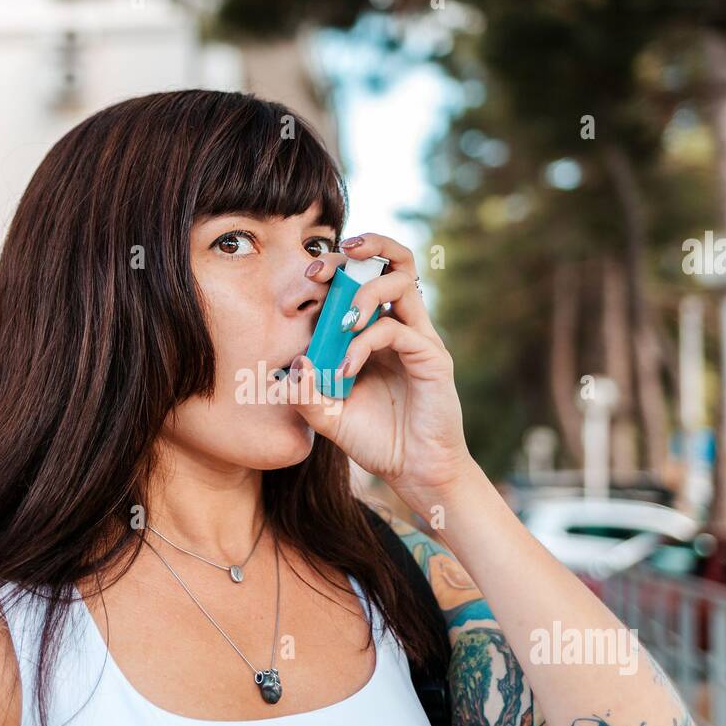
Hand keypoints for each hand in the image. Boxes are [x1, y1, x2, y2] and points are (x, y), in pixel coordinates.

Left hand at [280, 232, 479, 506]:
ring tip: (342, 319)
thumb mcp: (329, 417)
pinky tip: (346, 368)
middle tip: (319, 269)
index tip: (295, 292)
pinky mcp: (432, 356)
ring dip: (365, 289)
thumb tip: (294, 363)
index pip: (357, 281)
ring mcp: (418, 337)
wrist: (415, 472)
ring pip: (402, 279)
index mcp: (375, 331)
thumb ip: (307, 394)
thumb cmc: (377, 440)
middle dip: (356, 252)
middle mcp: (399, 325)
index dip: (328, 274)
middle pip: (389, 261)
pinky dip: (365, 343)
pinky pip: (396, 330)